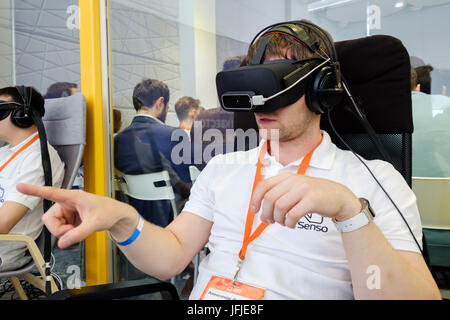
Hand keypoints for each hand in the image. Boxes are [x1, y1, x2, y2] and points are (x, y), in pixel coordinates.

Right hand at [16, 183, 137, 248]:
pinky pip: (61, 229)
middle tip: (72, 232)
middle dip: (58, 229)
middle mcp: (67, 202)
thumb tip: (62, 243)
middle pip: (49, 219)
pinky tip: (79, 229)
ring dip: (64, 232)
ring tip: (78, 229)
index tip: (20, 186)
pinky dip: (68, 233)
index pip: (50, 193)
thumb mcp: (95, 224)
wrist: (117, 216)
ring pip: (54, 226)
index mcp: (73, 197)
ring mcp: (68, 211)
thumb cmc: (109, 212)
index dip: (34, 190)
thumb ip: (78, 234)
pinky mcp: (69, 218)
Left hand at [251, 172, 361, 227]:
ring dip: (278, 219)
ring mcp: (303, 189)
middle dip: (267, 213)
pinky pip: (292, 215)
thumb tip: (262, 215)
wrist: (339, 196)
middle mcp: (293, 181)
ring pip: (279, 207)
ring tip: (284, 222)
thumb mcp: (294, 190)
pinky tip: (292, 224)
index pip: (263, 186)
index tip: (255, 211)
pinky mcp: (312, 200)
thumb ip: (278, 198)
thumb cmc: (314, 195)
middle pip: (269, 198)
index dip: (255, 199)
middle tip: (271, 221)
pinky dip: (289, 223)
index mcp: (286, 177)